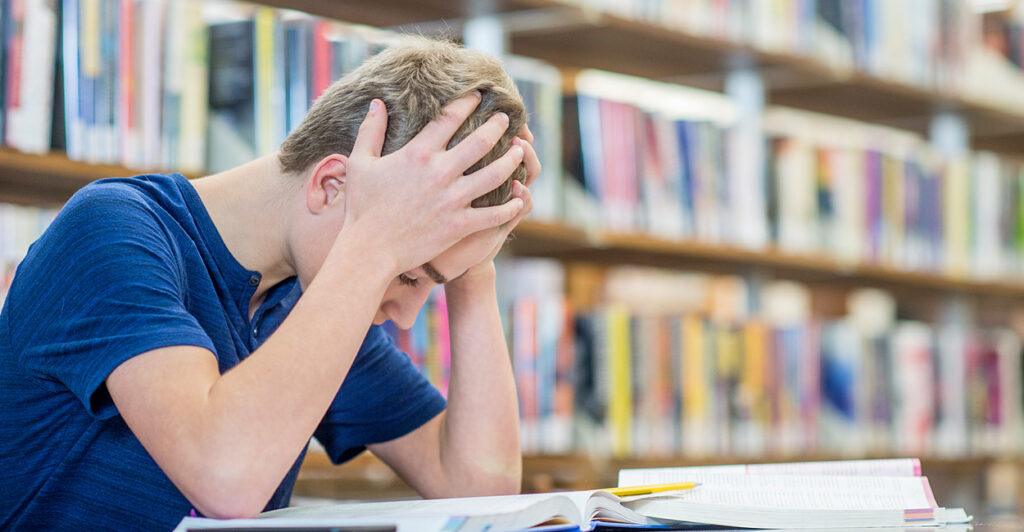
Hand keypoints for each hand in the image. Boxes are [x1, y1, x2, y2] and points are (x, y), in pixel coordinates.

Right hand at [338, 94, 527, 276]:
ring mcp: (453, 199)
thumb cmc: (362, 206)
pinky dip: (511, 205)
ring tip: (521, 150)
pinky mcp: (460, 225)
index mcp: (418, 153)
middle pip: (481, 141)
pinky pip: (494, 214)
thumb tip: (377, 103)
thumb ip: (371, 131)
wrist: (369, 249)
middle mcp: (440, 172)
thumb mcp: (360, 163)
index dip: (468, 103)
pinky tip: (520, 196)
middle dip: (498, 126)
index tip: (479, 96)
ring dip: (512, 159)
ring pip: (495, 174)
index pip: (450, 118)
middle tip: (508, 120)